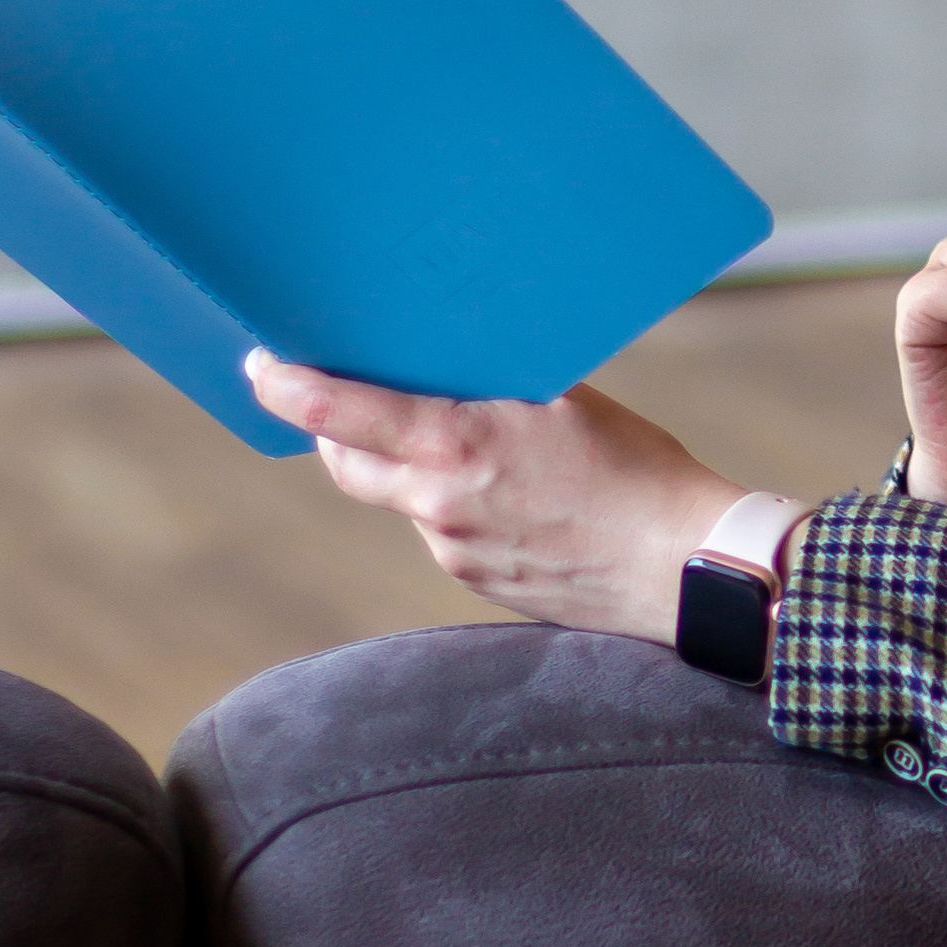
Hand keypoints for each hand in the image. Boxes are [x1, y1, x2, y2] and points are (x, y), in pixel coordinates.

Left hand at [243, 354, 739, 639]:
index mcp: (457, 445)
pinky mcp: (476, 581)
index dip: (289, 388)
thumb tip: (452, 366)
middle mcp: (439, 504)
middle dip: (337, 430)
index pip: (340, 413)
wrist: (685, 567)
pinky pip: (442, 531)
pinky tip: (510, 495)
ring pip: (401, 499)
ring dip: (411, 469)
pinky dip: (453, 505)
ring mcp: (454, 550)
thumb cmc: (639, 472)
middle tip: (339, 397)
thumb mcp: (568, 401)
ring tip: (469, 445)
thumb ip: (494, 389)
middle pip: (348, 463)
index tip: (261, 368)